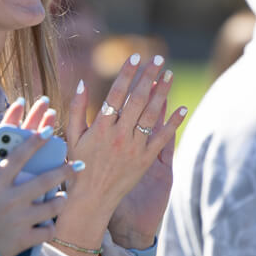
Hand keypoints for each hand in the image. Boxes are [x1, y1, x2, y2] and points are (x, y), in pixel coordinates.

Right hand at [0, 108, 76, 255]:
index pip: (18, 157)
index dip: (34, 142)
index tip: (48, 132)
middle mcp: (11, 201)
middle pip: (44, 181)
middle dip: (64, 170)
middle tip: (76, 165)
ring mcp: (20, 221)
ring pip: (52, 207)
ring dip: (61, 200)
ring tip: (64, 196)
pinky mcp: (25, 240)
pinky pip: (47, 232)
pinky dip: (51, 228)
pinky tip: (51, 224)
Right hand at [61, 55, 186, 247]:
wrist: (91, 199)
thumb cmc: (78, 166)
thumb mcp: (73, 136)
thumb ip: (76, 109)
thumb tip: (81, 82)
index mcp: (100, 127)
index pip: (117, 93)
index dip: (127, 73)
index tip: (136, 56)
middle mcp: (119, 135)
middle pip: (138, 99)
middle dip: (149, 77)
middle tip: (158, 59)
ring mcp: (134, 148)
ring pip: (152, 115)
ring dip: (163, 93)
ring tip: (169, 75)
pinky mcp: (145, 160)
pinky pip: (162, 138)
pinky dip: (173, 123)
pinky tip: (182, 108)